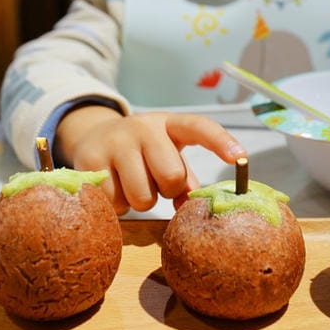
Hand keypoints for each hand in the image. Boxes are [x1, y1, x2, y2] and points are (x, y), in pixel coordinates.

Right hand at [55, 106, 246, 214]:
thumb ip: (186, 179)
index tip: (240, 157)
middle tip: (156, 183)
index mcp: (169, 124)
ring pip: (142, 197)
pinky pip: (114, 202)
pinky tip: (113, 187)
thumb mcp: (167, 154)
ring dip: (140, 201)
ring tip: (132, 184)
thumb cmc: (143, 152)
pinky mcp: (89, 160)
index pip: (199, 127)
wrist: (94, 136)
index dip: (221, 141)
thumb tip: (193, 205)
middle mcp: (143, 127)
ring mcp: (114, 142)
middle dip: (167, 190)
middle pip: (171, 176)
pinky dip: (117, 205)